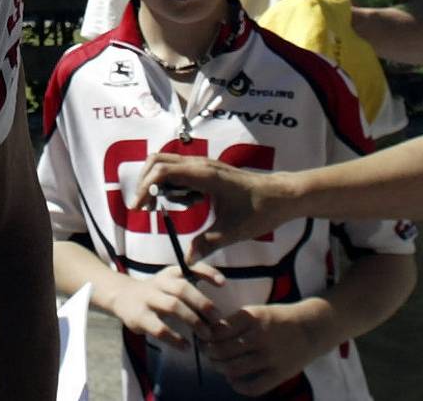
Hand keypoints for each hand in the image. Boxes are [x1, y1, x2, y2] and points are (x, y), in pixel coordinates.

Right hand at [98, 262, 226, 344]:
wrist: (121, 296)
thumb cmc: (156, 292)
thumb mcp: (170, 282)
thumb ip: (191, 288)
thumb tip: (219, 306)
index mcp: (170, 273)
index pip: (189, 267)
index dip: (207, 272)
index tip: (223, 283)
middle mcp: (159, 282)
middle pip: (182, 288)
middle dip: (202, 303)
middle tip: (217, 319)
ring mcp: (148, 299)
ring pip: (172, 306)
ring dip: (192, 320)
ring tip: (206, 334)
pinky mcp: (139, 317)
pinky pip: (159, 328)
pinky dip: (175, 339)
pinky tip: (186, 346)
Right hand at [128, 152, 288, 260]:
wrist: (282, 196)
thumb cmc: (261, 211)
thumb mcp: (233, 232)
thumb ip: (207, 244)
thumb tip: (186, 261)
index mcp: (204, 175)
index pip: (163, 171)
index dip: (145, 188)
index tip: (139, 210)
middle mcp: (201, 165)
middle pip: (158, 160)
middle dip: (145, 182)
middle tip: (144, 208)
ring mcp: (204, 166)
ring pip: (167, 163)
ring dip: (156, 182)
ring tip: (155, 207)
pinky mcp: (207, 171)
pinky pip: (179, 170)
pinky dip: (169, 183)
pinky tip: (179, 204)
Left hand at [201, 299, 324, 395]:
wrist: (312, 328)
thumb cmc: (278, 319)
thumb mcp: (257, 311)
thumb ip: (235, 322)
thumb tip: (209, 335)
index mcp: (252, 317)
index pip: (218, 330)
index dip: (206, 336)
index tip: (203, 338)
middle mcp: (260, 336)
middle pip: (222, 350)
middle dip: (209, 353)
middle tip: (207, 353)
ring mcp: (270, 356)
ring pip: (233, 368)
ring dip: (220, 369)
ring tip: (219, 365)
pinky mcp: (280, 373)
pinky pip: (253, 387)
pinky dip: (238, 386)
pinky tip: (234, 380)